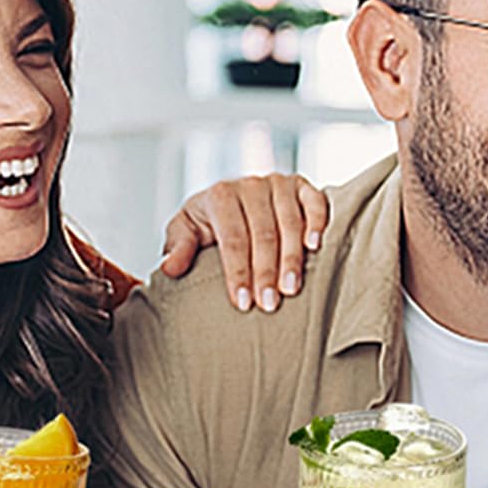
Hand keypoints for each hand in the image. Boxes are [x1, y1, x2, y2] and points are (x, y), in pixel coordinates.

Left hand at [160, 173, 329, 311]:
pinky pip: (316, 202)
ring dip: (292, 258)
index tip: (242, 302)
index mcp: (220, 195)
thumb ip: (178, 248)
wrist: (233, 199)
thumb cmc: (209, 223)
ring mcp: (279, 183)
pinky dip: (317, 223)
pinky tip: (315, 247)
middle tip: (268, 304)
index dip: (237, 271)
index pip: (232, 237)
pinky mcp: (302, 186)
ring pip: (290, 223)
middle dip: (266, 271)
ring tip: (291, 289)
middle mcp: (251, 185)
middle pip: (263, 233)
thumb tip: (170, 269)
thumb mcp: (186, 232)